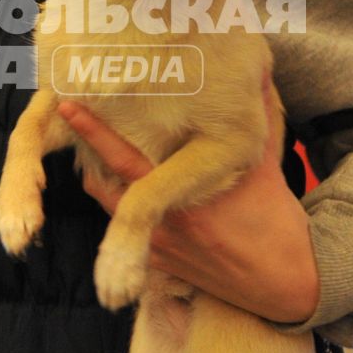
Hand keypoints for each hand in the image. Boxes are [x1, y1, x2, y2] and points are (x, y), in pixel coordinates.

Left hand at [57, 71, 320, 322]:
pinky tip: (130, 191)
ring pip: (110, 207)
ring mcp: (157, 248)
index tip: (69, 106)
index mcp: (185, 197)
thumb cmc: (274, 219)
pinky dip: (122, 209)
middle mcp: (162, 224)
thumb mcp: (265, 165)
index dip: (94, 132)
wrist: (282, 280)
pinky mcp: (159, 266)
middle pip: (102, 185)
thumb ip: (259, 115)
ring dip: (106, 181)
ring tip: (104, 155)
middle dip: (91, 157)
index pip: (124, 159)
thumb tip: (261, 71)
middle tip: (84, 126)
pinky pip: (126, 232)